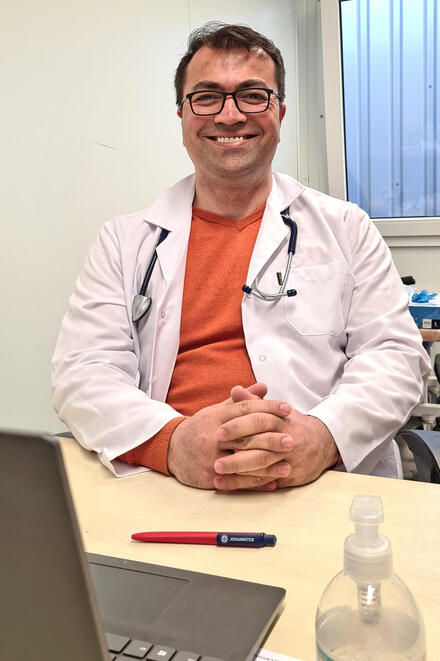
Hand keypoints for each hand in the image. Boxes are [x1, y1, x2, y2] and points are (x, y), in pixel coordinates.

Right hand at [167, 383, 290, 488]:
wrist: (172, 449)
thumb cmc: (201, 428)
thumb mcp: (217, 411)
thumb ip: (241, 400)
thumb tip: (263, 387)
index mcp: (216, 417)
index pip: (244, 409)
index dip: (267, 407)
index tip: (287, 408)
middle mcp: (212, 436)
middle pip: (246, 436)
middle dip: (271, 439)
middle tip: (292, 440)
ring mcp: (209, 457)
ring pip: (243, 462)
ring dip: (267, 466)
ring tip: (288, 466)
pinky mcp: (208, 476)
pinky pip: (235, 481)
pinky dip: (255, 483)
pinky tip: (272, 483)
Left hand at [213, 390, 338, 489]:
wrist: (323, 443)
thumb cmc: (292, 425)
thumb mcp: (276, 411)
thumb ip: (254, 402)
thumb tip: (235, 390)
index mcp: (281, 420)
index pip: (259, 420)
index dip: (238, 426)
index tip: (219, 431)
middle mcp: (286, 439)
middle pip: (260, 444)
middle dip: (236, 449)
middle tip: (214, 456)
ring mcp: (289, 459)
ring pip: (262, 465)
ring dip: (238, 470)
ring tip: (216, 471)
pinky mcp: (290, 476)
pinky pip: (266, 481)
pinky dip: (246, 483)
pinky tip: (228, 484)